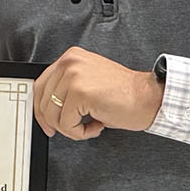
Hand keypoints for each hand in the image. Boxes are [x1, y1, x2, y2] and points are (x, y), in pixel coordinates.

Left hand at [34, 47, 162, 140]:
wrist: (148, 98)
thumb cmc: (125, 94)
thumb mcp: (89, 82)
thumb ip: (68, 89)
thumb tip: (49, 109)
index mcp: (71, 58)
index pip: (41, 85)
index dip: (41, 109)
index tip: (47, 123)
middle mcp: (70, 63)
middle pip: (43, 102)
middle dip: (55, 123)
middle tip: (72, 130)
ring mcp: (73, 76)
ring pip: (54, 115)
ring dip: (71, 129)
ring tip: (91, 125)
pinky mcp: (79, 93)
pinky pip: (66, 124)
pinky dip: (80, 133)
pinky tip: (97, 125)